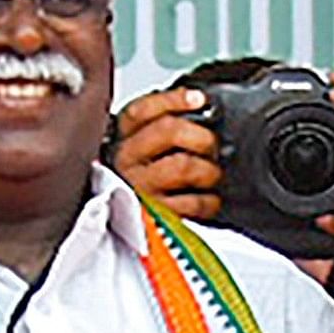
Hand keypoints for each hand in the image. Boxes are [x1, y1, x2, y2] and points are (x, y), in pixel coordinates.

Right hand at [110, 89, 221, 219]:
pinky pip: (194, 202)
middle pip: (168, 130)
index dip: (174, 100)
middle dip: (201, 135)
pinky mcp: (156, 218)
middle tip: (210, 146)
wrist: (142, 232)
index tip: (199, 100)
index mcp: (123, 139)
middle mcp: (126, 163)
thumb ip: (166, 126)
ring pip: (184, 164)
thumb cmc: (153, 184)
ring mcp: (140, 190)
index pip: (142, 110)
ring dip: (208, 170)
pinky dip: (209, 201)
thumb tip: (199, 105)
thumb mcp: (149, 149)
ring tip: (209, 176)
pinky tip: (205, 200)